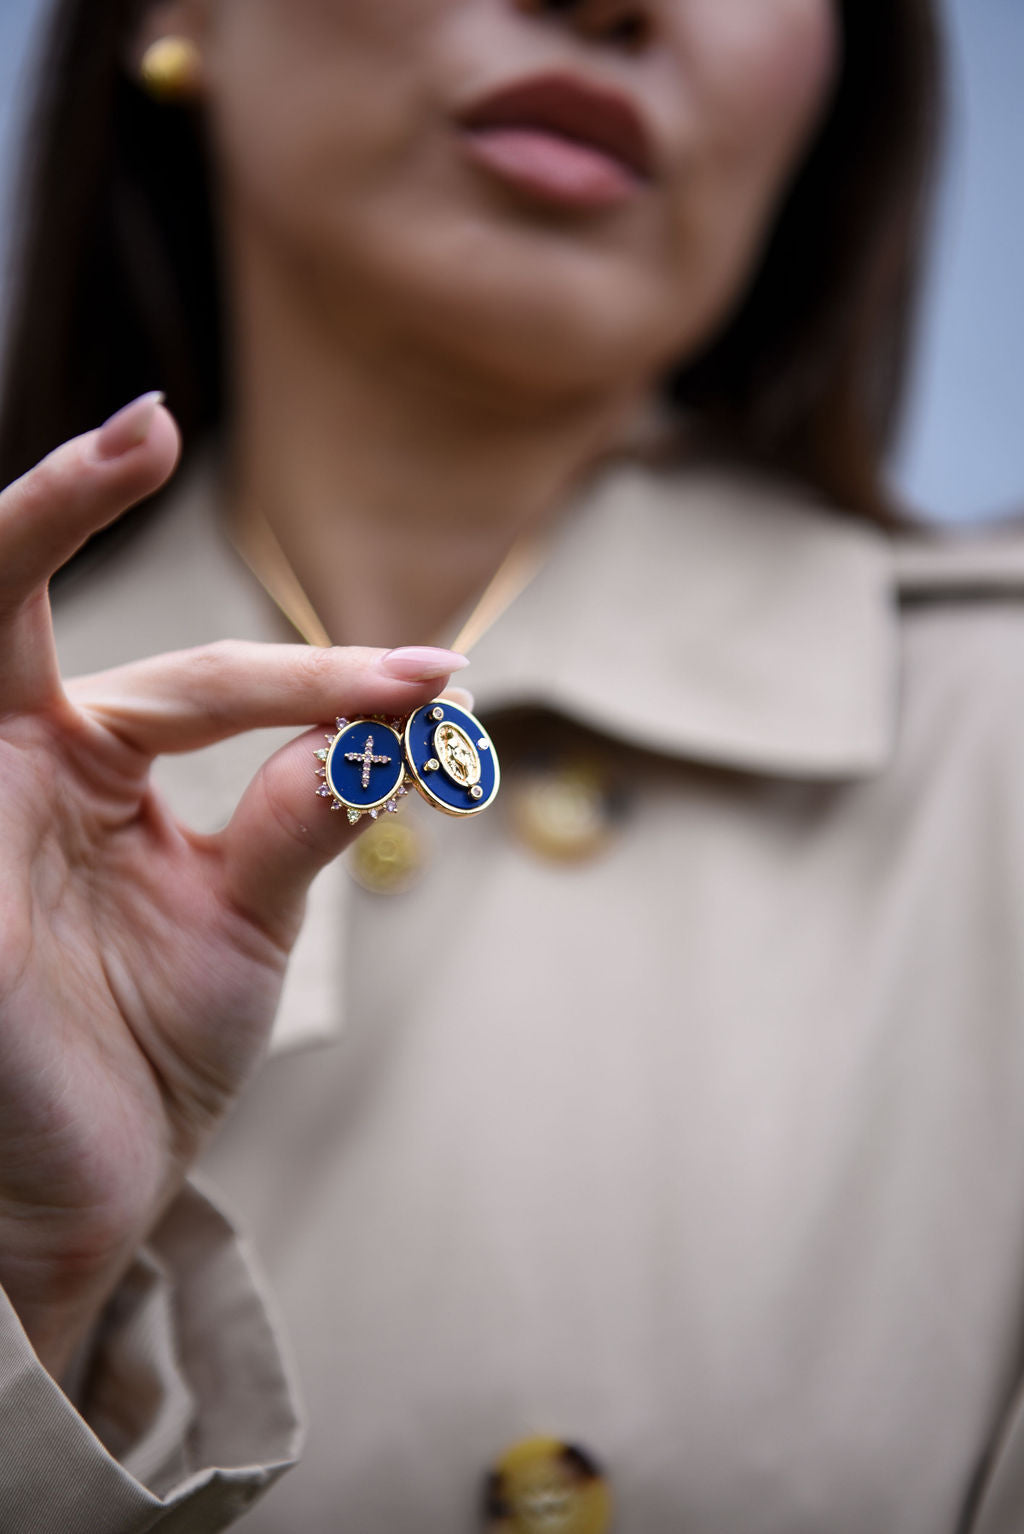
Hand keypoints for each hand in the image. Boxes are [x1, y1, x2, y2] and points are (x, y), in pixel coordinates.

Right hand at [0, 395, 464, 1376]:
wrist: (85, 1196)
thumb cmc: (143, 1056)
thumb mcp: (245, 922)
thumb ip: (298, 816)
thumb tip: (369, 729)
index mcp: (86, 765)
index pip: (210, 684)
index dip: (326, 682)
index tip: (435, 681)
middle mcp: (13, 762)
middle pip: (14, 594)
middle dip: (75, 498)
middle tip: (152, 422)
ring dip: (35, 526)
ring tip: (128, 442)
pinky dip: (4, 617)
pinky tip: (117, 589)